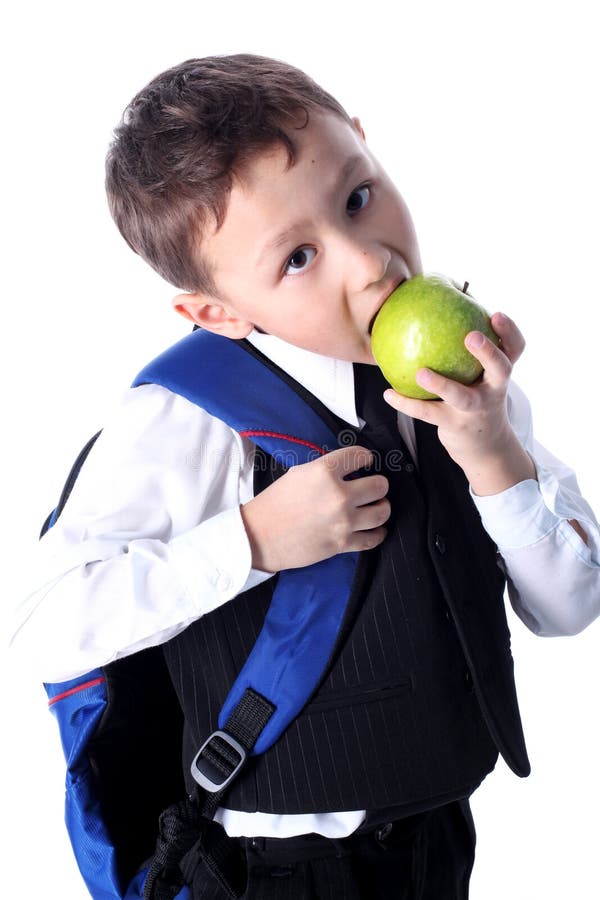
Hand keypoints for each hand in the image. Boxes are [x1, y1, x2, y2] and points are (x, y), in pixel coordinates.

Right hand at [240, 446, 389, 571]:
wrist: (259, 536)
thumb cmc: (275, 503)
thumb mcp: (298, 473)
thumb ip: (326, 470)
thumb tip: (349, 469)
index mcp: (324, 472)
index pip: (360, 455)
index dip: (366, 457)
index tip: (366, 461)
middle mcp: (338, 495)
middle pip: (380, 485)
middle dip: (378, 484)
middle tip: (373, 486)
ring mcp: (343, 521)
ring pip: (382, 511)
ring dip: (382, 507)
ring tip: (376, 506)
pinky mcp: (342, 544)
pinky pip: (373, 538)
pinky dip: (378, 533)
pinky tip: (375, 528)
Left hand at [383, 312, 536, 494]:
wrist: (486, 447)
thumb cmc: (477, 399)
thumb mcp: (482, 377)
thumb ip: (468, 352)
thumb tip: (437, 309)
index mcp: (499, 373)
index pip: (514, 350)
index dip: (509, 332)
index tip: (495, 314)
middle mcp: (493, 390)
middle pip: (500, 369)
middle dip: (488, 353)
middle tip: (471, 336)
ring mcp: (475, 409)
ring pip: (461, 396)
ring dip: (442, 384)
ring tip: (421, 372)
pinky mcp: (454, 425)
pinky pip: (427, 413)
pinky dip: (406, 403)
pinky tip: (388, 393)